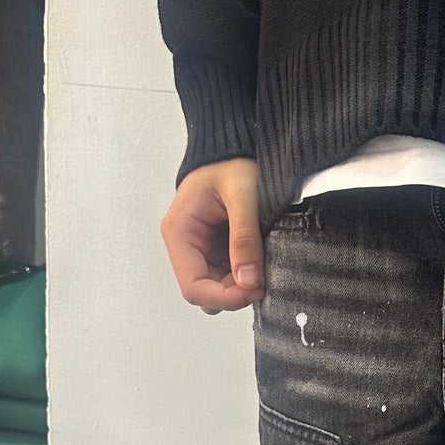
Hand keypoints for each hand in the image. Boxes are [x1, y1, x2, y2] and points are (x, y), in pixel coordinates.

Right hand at [160, 157, 264, 311]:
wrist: (235, 147)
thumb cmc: (232, 162)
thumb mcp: (243, 194)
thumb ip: (245, 236)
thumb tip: (248, 280)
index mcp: (180, 232)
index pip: (193, 287)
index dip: (224, 297)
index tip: (254, 290)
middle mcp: (186, 246)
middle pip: (205, 293)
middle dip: (235, 293)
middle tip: (264, 280)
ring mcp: (202, 250)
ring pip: (218, 289)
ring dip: (241, 287)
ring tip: (263, 266)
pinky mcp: (218, 251)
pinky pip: (229, 276)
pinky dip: (246, 277)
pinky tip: (260, 260)